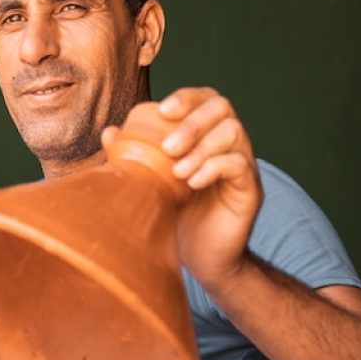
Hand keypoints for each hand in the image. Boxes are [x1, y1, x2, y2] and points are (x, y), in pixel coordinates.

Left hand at [103, 89, 262, 294]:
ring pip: (234, 132)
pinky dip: (215, 168)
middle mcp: (228, 144)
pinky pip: (240, 165)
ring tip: (178, 173)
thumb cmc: (177, 220)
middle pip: (221, 108)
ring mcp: (243, 165)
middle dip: (192, 122)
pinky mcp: (251, 190)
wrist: (202, 261)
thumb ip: (134, 159)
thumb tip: (109, 133)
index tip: (162, 110)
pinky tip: (193, 184)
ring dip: (202, 147)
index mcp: (205, 137)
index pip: (204, 99)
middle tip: (167, 148)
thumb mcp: (152, 187)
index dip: (186, 98)